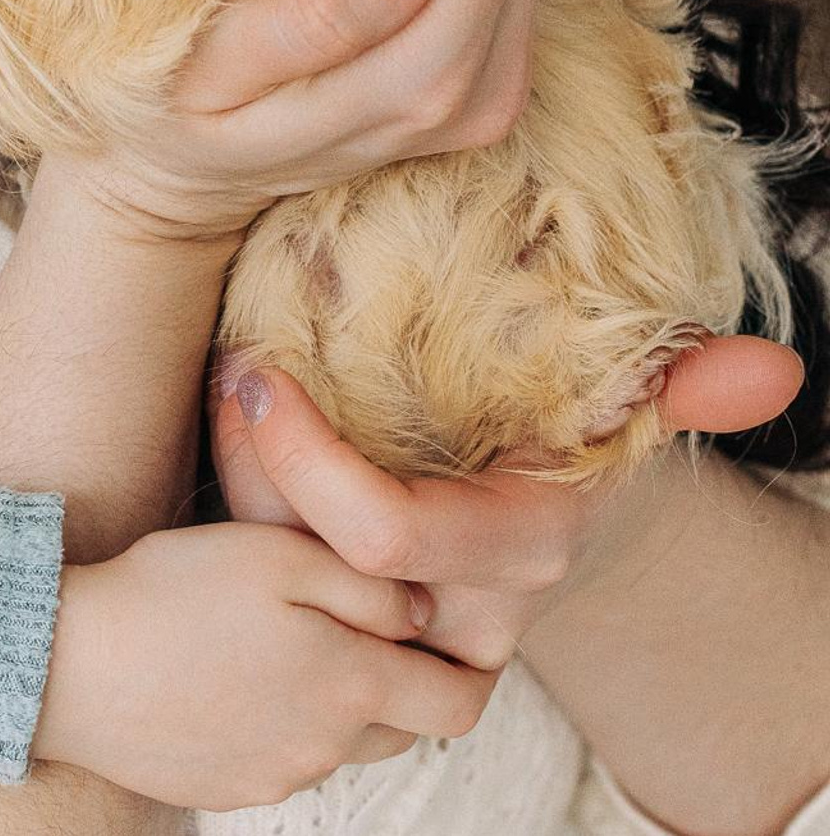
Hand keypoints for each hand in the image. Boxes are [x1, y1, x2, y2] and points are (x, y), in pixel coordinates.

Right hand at [30, 521, 496, 811]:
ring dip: (329, 703)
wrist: (63, 665)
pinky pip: (277, 758)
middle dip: (394, 682)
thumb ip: (369, 585)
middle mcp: (327, 746)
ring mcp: (275, 776)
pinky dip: (271, 724)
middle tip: (351, 627)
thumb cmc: (169, 592)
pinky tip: (222, 678)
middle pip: (402, 729)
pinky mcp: (225, 788)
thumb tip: (423, 615)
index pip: (458, 703)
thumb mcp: (277, 552)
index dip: (471, 671)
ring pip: (336, 744)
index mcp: (353, 683)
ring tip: (272, 647)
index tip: (450, 638)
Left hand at [208, 345, 804, 669]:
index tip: (261, 369)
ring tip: (233, 391)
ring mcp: (402, 635)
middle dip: (252, 464)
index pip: (381, 536)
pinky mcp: (354, 634)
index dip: (302, 456)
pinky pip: (268, 588)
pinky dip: (240, 512)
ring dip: (238, 480)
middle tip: (234, 371)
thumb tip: (771, 369)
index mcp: (518, 549)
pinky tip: (238, 445)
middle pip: (310, 561)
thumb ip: (679, 383)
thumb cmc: (563, 433)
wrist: (535, 508)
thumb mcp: (614, 400)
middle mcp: (460, 611)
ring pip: (277, 577)